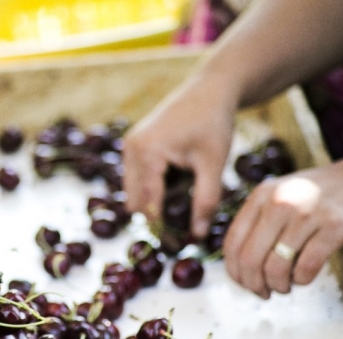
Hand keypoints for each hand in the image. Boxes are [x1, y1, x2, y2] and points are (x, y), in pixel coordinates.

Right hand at [122, 77, 238, 237]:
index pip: (147, 204)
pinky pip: (136, 180)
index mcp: (147, 152)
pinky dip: (152, 189)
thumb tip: (197, 235)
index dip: (162, 228)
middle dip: (155, 218)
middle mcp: (131, 150)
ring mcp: (129, 147)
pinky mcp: (133, 146)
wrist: (210, 89)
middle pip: (134, 202)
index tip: (178, 246)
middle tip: (182, 230)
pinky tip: (178, 184)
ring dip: (153, 203)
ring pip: (133, 193)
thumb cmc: (214, 123)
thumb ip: (206, 201)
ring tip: (184, 203)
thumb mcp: (213, 164)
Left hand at [223, 156, 342, 298]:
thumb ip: (258, 221)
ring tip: (286, 286)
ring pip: (276, 267)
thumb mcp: (280, 195)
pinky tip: (303, 278)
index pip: (232, 243)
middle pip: (250, 259)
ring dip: (278, 286)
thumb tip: (238, 266)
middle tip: (264, 293)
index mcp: (261, 196)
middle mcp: (279, 202)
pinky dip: (301, 280)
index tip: (245, 283)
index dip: (234, 271)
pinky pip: (306, 266)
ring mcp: (307, 213)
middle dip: (254, 284)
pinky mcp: (335, 226)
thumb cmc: (319, 194)